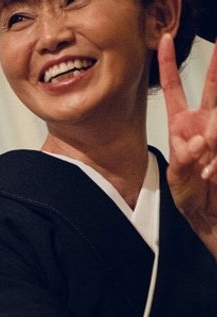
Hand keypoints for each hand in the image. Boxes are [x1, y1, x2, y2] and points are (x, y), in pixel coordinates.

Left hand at [160, 32, 216, 255]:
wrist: (209, 215)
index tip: (164, 41)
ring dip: (213, 142)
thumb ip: (184, 162)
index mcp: (182, 125)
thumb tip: (197, 142)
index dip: (168, 65)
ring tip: (206, 170)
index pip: (174, 89)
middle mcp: (203, 122)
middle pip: (212, 87)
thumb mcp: (178, 181)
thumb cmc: (190, 197)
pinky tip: (211, 175)